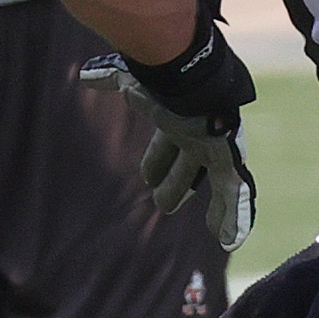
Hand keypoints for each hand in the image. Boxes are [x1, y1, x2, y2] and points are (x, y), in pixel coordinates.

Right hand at [80, 0, 256, 250]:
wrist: (192, 77)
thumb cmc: (160, 78)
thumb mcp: (131, 79)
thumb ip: (109, 77)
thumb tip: (84, 76)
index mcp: (174, 120)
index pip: (164, 148)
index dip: (157, 162)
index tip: (148, 177)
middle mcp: (197, 136)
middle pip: (183, 168)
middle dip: (173, 184)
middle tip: (163, 202)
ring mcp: (214, 150)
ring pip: (210, 184)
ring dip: (205, 205)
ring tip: (204, 225)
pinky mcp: (229, 161)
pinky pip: (235, 195)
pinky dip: (233, 219)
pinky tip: (230, 241)